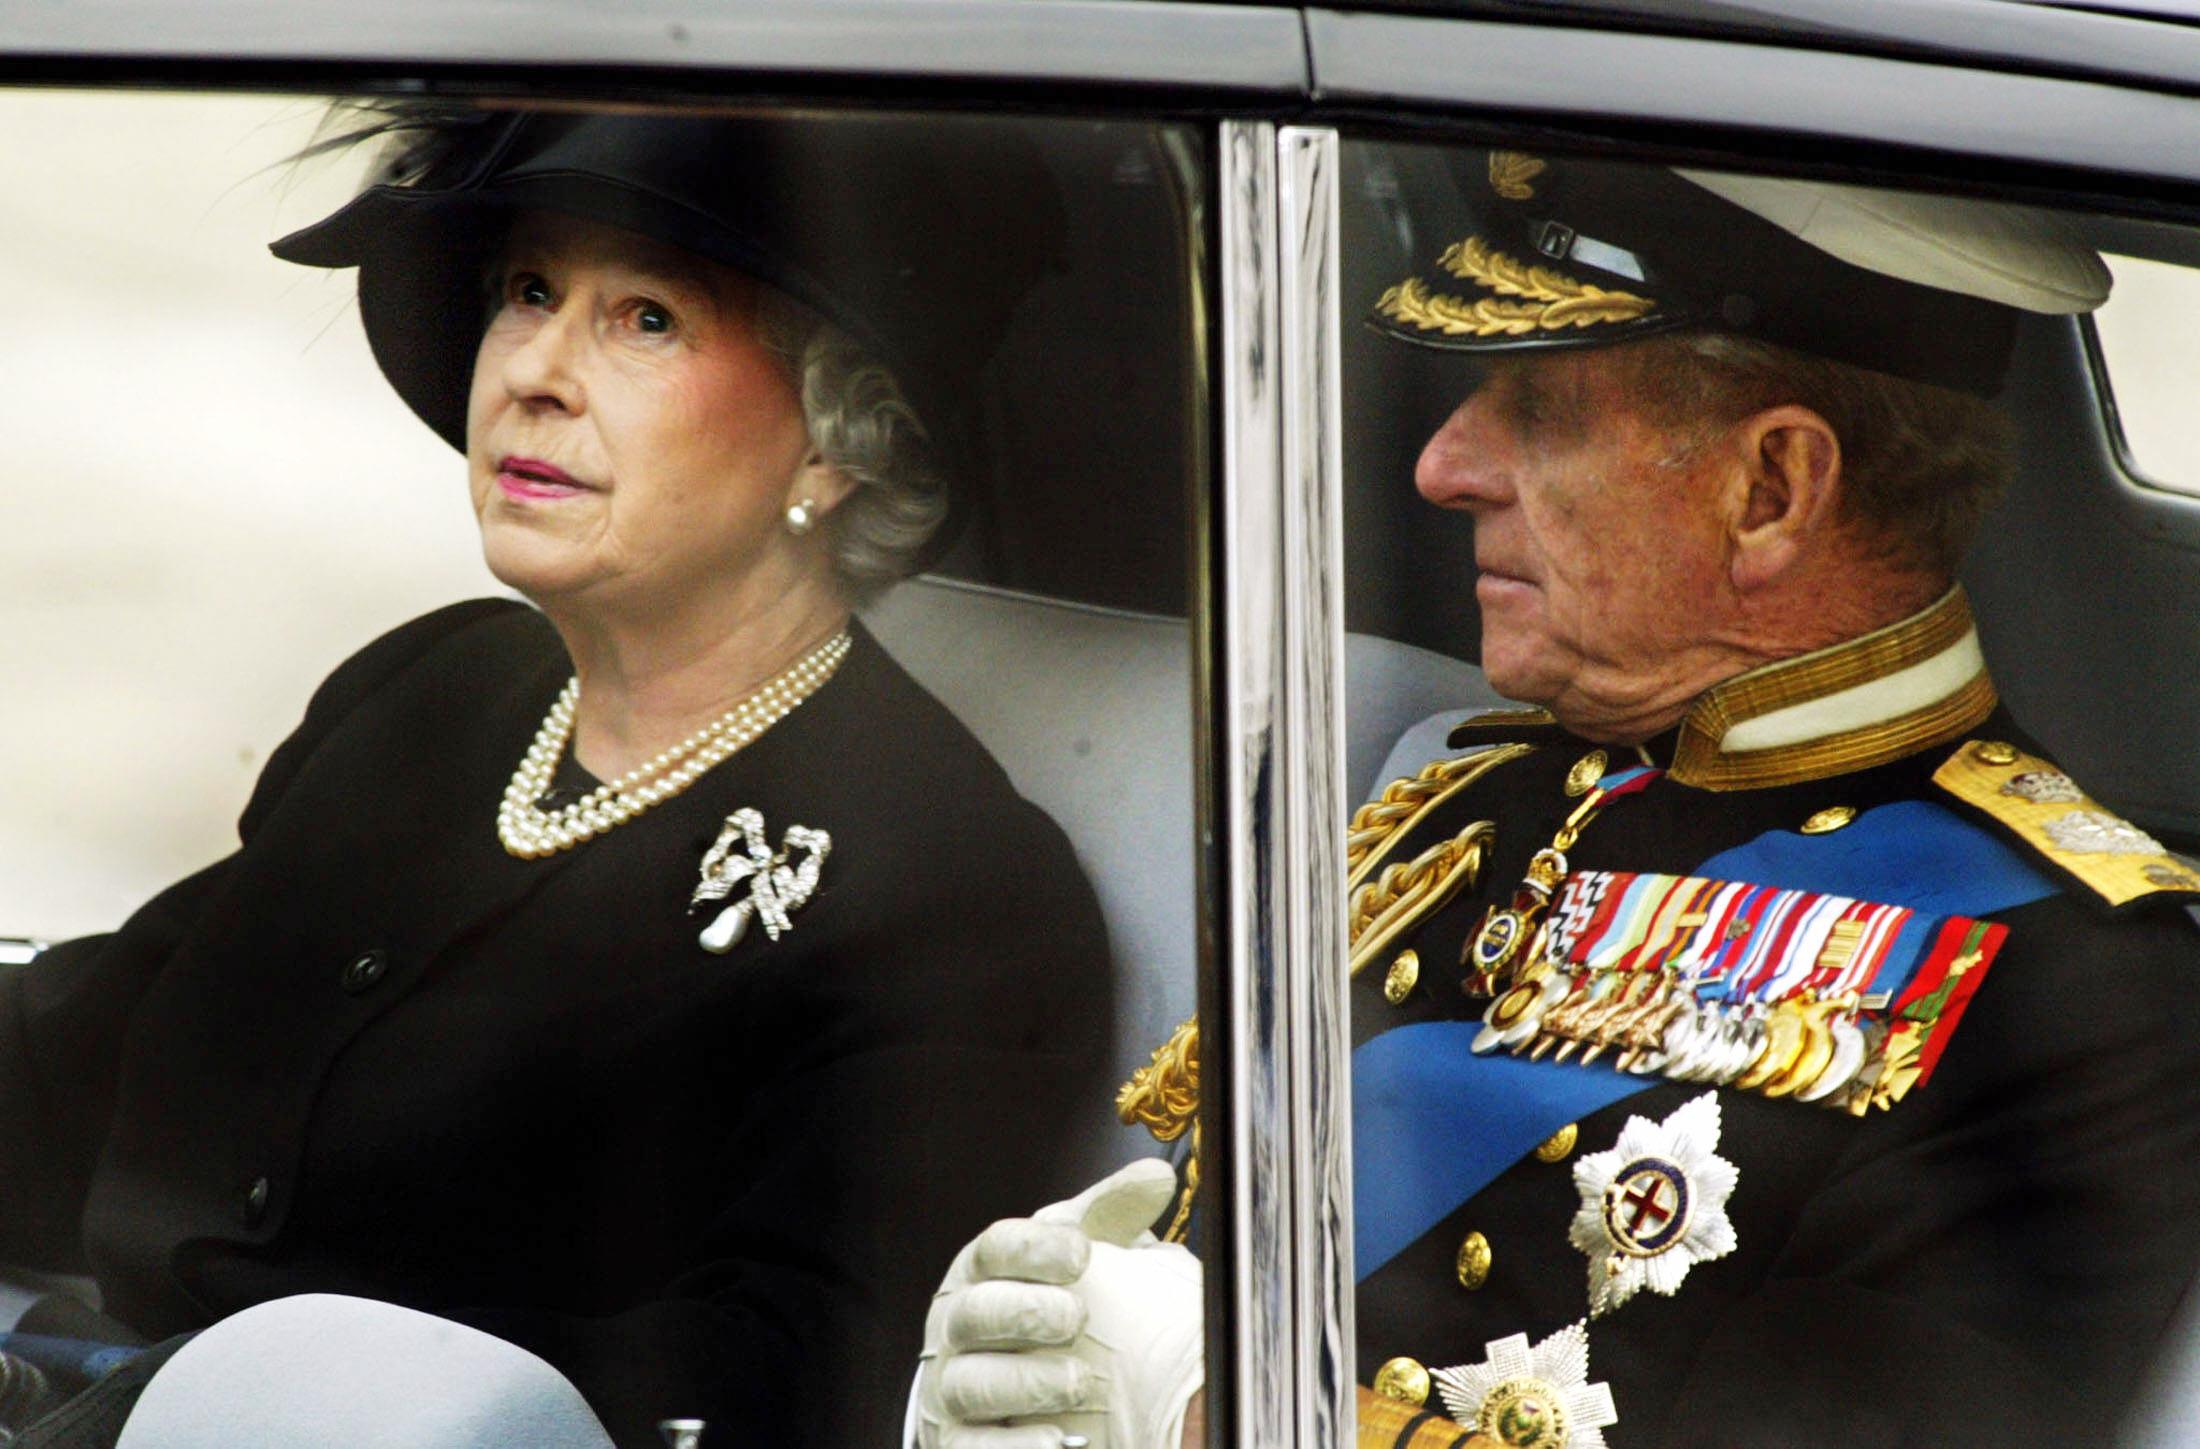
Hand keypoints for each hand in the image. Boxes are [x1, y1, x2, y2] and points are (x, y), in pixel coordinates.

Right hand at [916, 1159, 1203, 1448]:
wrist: (1005, 1382)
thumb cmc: (1044, 1300)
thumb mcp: (1073, 1252)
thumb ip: (1110, 1214)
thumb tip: (1158, 1176)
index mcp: (986, 1269)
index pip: (996, 1248)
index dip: (1034, 1248)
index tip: (1082, 1252)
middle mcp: (959, 1324)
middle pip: (977, 1311)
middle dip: (1025, 1312)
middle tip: (1076, 1318)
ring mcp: (953, 1385)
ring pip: (972, 1382)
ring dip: (1026, 1382)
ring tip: (1079, 1384)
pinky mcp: (954, 1442)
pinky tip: (1056, 1441)